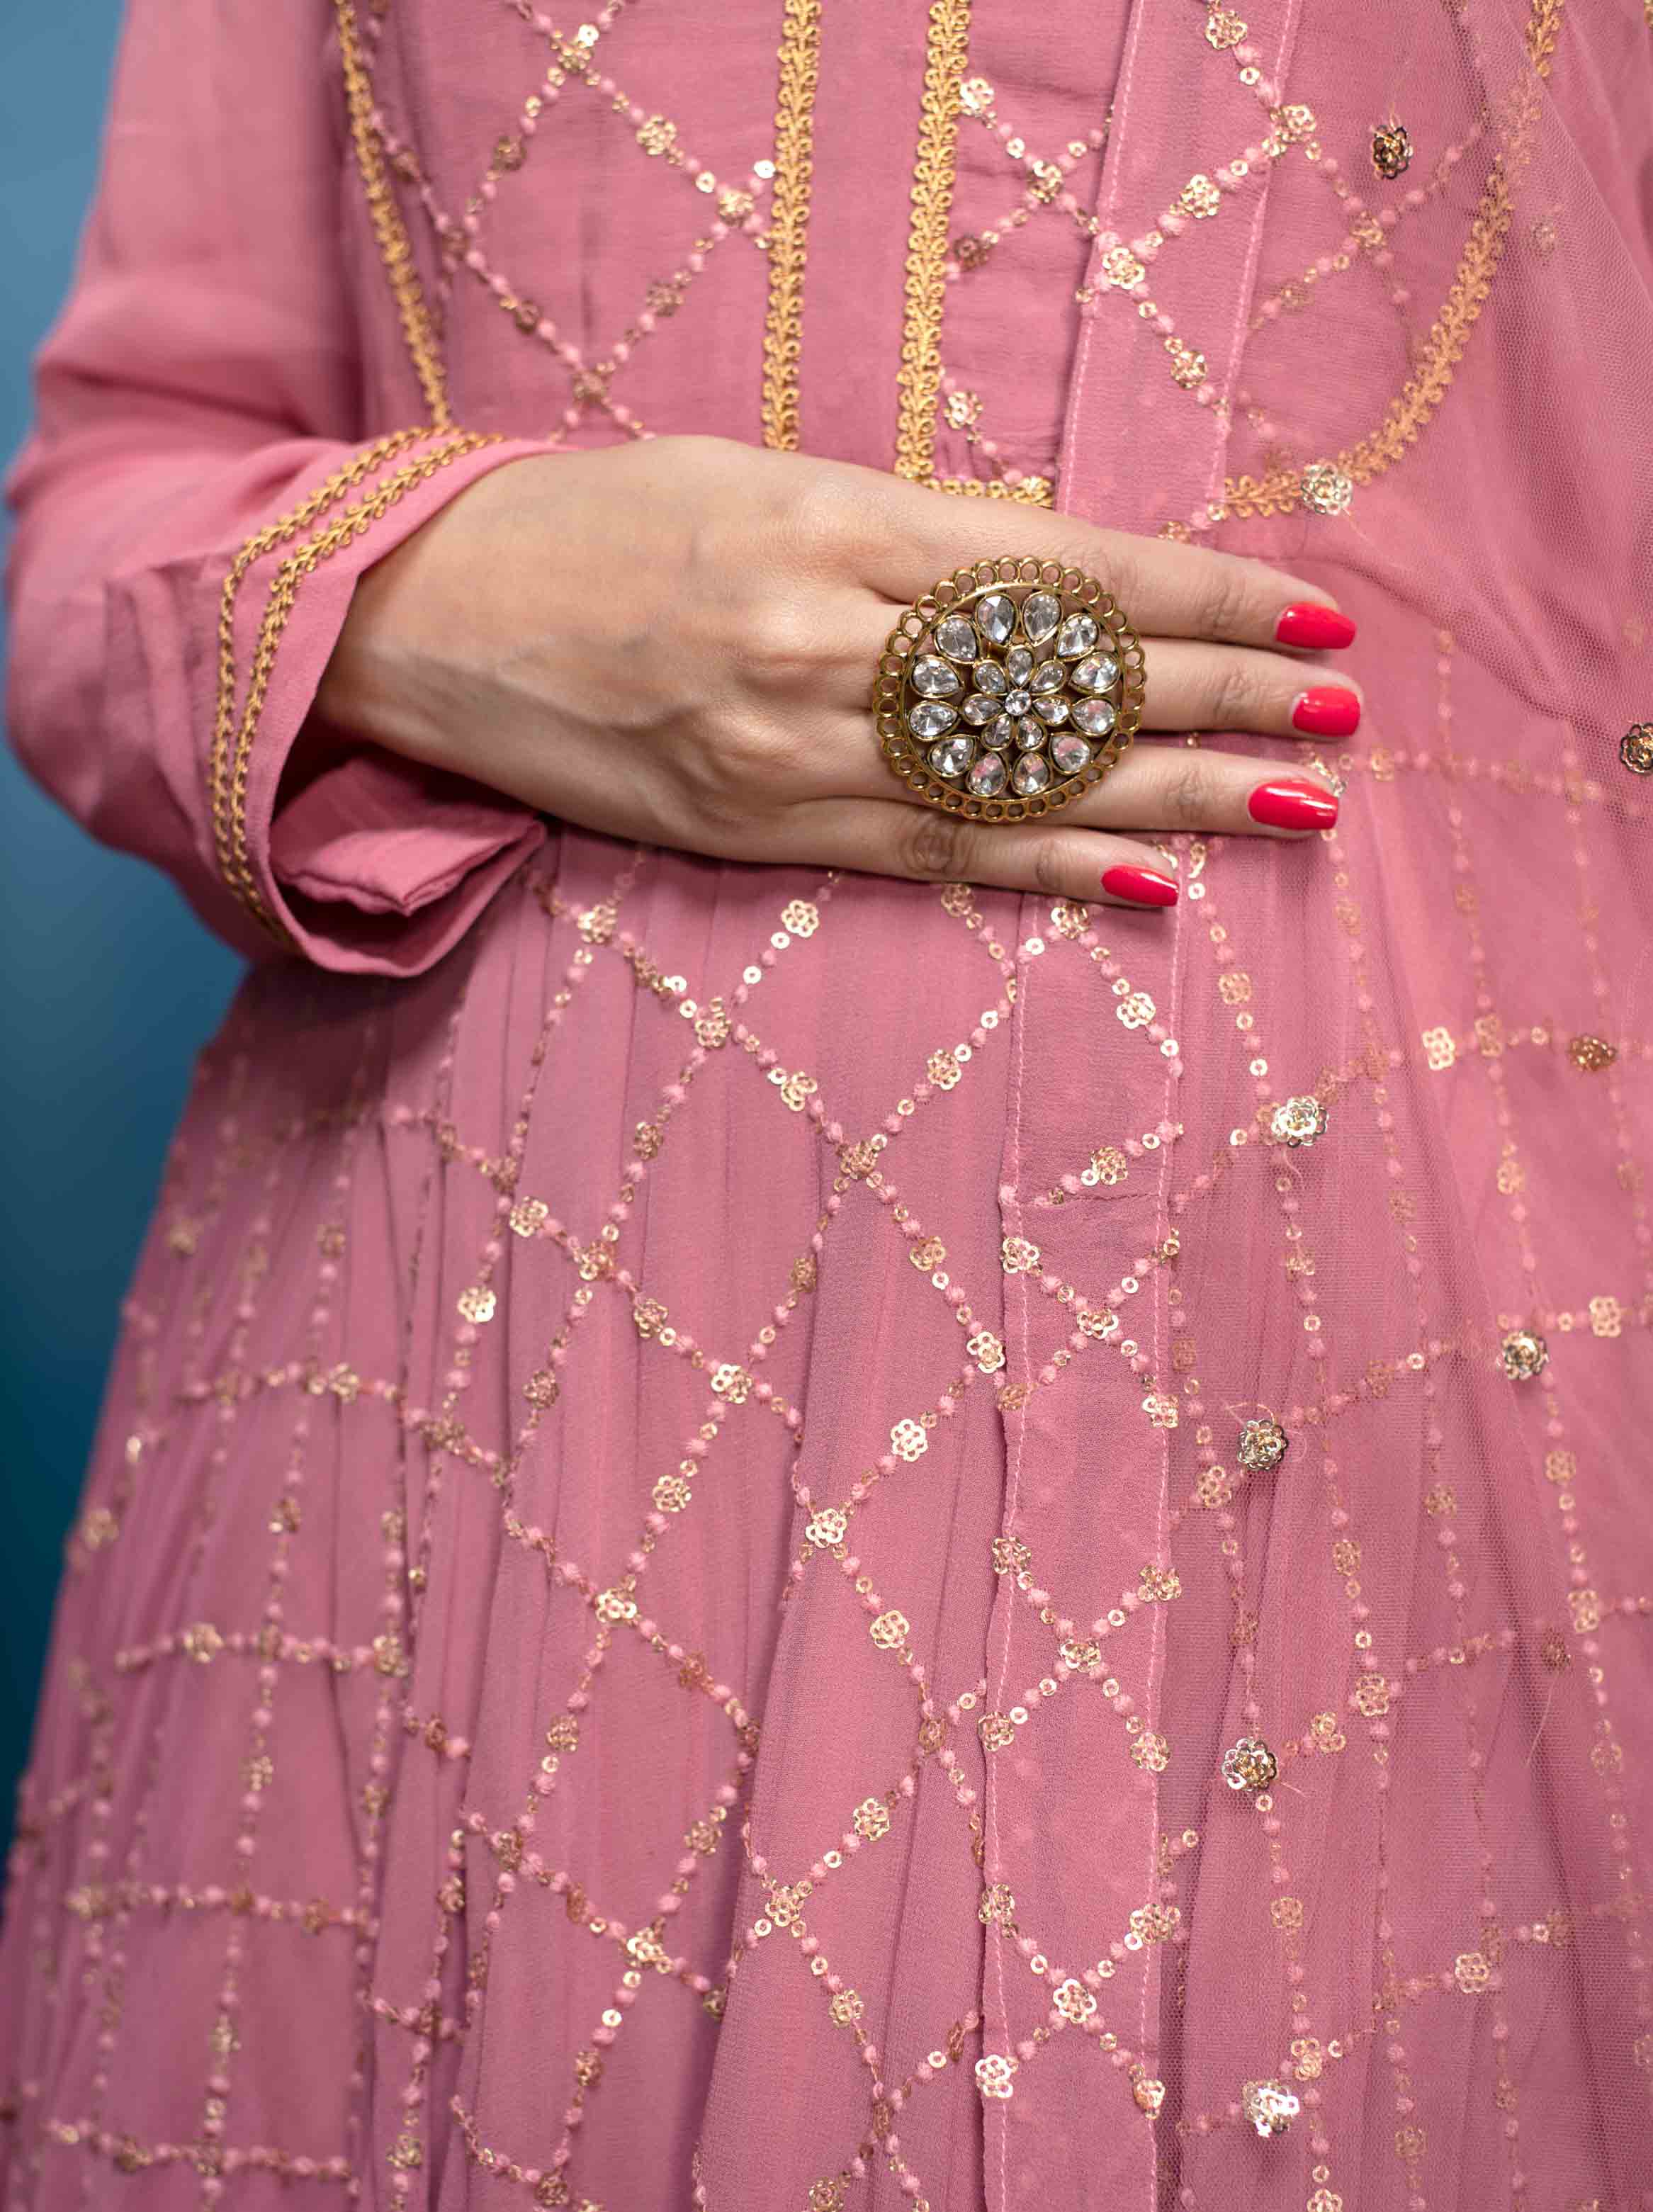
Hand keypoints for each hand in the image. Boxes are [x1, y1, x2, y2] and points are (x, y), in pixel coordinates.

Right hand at [315, 434, 1360, 911]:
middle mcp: (828, 638)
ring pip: (1023, 777)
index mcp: (836, 520)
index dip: (1201, 593)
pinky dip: (1053, 866)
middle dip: (1220, 696)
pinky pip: (936, 855)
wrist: (428, 616)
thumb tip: (1066, 585)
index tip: (1309, 612)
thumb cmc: (599, 525)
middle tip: (1340, 713)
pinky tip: (1154, 878)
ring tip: (1295, 802)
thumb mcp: (763, 479)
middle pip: (1068, 677)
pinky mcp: (759, 833)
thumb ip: (910, 539)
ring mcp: (793, 750)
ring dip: (1174, 793)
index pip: (1067, 565)